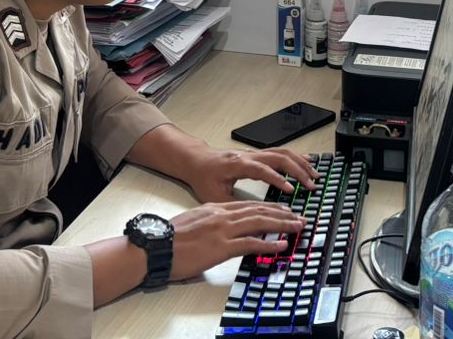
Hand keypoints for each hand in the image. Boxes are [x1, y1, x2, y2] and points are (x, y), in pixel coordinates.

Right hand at [168, 200, 303, 280]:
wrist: (154, 246)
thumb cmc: (167, 238)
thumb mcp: (191, 222)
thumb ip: (207, 222)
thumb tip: (217, 231)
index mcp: (214, 209)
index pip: (247, 205)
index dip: (268, 206)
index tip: (282, 208)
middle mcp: (221, 215)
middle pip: (258, 210)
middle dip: (281, 213)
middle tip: (297, 215)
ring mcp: (222, 230)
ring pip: (259, 222)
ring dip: (282, 224)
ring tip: (297, 225)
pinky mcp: (221, 247)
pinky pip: (251, 243)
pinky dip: (269, 244)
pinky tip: (282, 245)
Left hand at [181, 146, 316, 203]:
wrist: (196, 161)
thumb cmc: (203, 177)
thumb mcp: (212, 195)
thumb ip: (232, 205)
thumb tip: (250, 218)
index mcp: (238, 165)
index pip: (262, 169)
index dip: (277, 179)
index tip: (290, 190)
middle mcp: (248, 156)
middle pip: (278, 157)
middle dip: (297, 170)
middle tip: (311, 185)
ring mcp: (254, 154)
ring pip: (282, 153)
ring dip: (300, 163)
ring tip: (314, 174)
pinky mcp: (257, 155)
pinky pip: (280, 152)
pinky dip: (295, 157)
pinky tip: (306, 163)